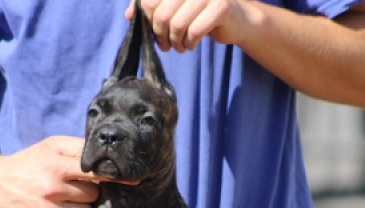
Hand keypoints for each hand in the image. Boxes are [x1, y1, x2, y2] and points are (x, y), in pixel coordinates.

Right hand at [0, 136, 106, 207]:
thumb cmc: (28, 163)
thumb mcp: (50, 146)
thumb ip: (78, 147)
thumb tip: (107, 153)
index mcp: (56, 167)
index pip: (95, 173)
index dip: (114, 176)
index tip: (133, 180)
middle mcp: (52, 189)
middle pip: (93, 196)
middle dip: (89, 191)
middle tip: (76, 187)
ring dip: (81, 207)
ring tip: (66, 199)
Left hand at [126, 0, 252, 52]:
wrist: (236, 21)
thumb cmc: (199, 16)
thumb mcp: (173, 11)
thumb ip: (151, 10)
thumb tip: (129, 16)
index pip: (149, 2)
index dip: (148, 21)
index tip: (154, 32)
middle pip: (161, 14)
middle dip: (160, 35)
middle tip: (165, 45)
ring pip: (177, 24)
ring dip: (175, 43)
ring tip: (179, 47)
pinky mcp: (221, 6)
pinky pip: (194, 32)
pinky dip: (189, 44)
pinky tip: (191, 45)